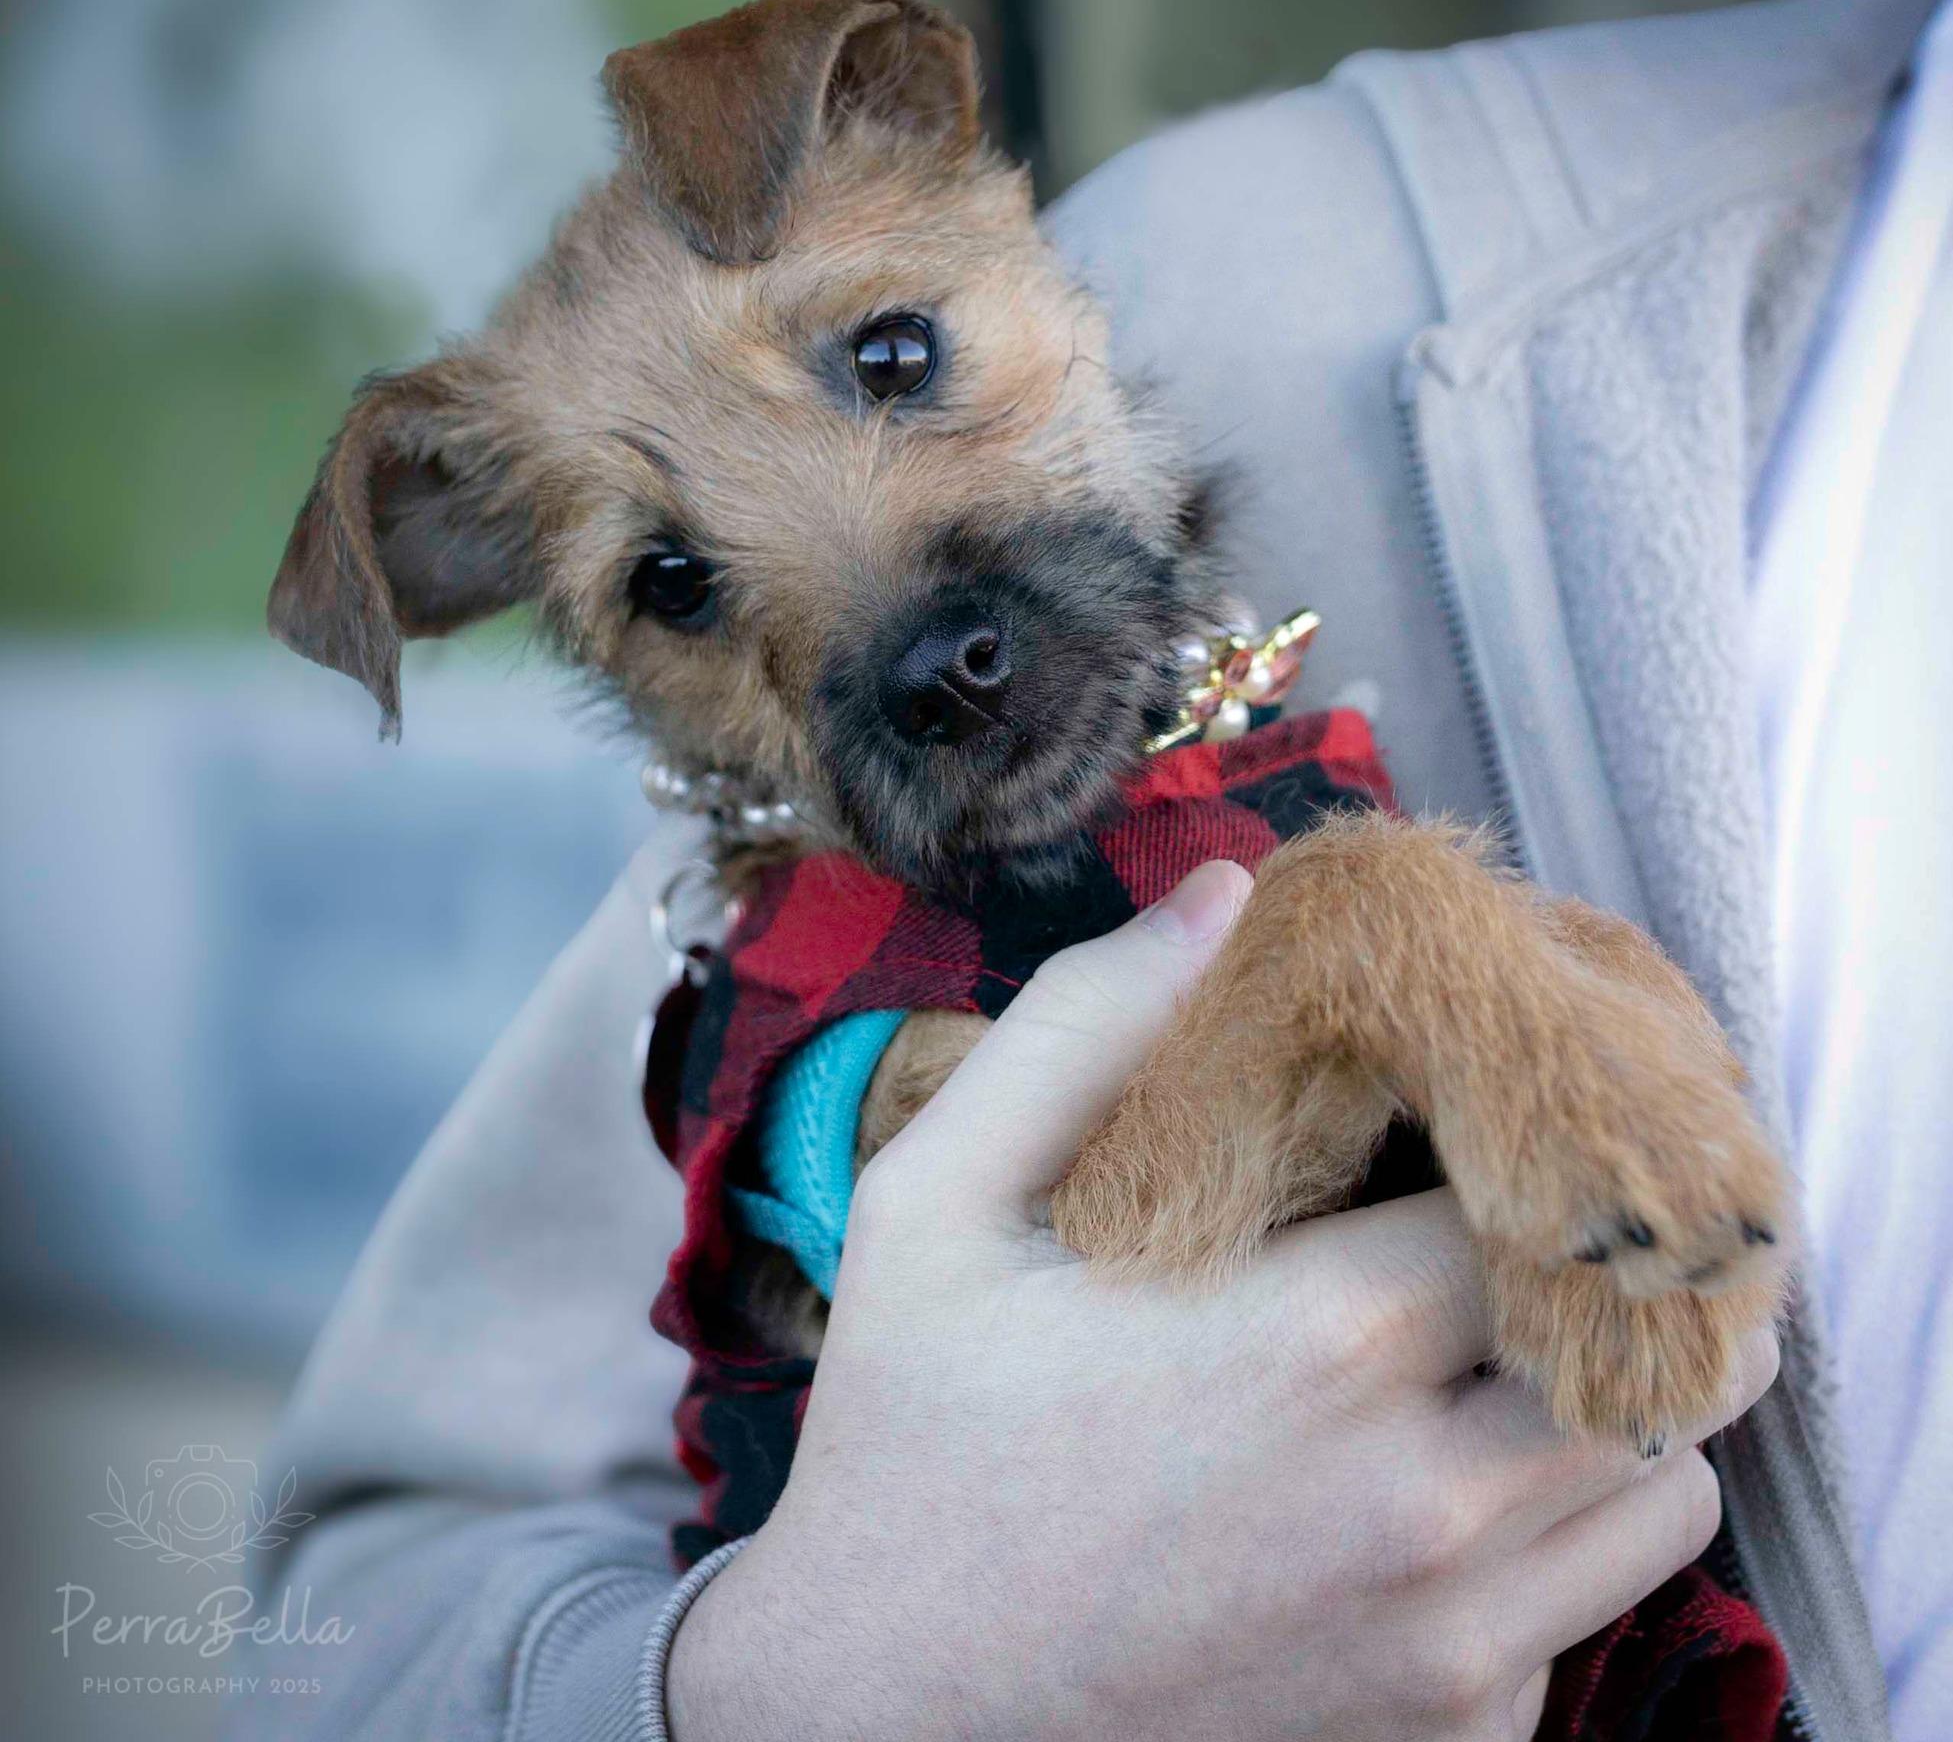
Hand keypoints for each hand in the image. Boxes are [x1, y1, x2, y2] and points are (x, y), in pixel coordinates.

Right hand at [666, 861, 1778, 1740]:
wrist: (879, 1709)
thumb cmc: (912, 1440)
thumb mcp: (939, 1201)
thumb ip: (1081, 1025)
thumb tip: (1223, 893)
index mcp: (1317, 1340)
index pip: (1554, 1198)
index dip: (1526, 1144)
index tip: (1460, 1126)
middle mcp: (1423, 1503)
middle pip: (1653, 1347)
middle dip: (1592, 1270)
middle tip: (1498, 1230)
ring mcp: (1449, 1644)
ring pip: (1663, 1497)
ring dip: (1602, 1407)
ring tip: (1481, 1359)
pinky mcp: (1445, 1736)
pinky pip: (1588, 1615)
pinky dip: (1551, 1542)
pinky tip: (1430, 1492)